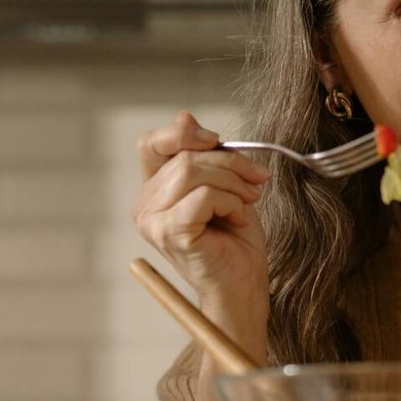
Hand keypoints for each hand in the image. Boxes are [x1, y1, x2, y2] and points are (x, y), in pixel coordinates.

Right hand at [132, 111, 271, 333]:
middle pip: (185, 156)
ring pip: (194, 171)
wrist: (244, 285)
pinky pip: (204, 196)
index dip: (185, 134)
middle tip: (256, 183)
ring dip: (234, 183)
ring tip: (247, 203)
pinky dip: (230, 202)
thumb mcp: (224, 186)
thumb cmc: (235, 240)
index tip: (219, 141)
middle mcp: (145, 205)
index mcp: (154, 191)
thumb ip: (204, 155)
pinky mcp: (169, 233)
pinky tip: (237, 219)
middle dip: (231, 163)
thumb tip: (184, 116)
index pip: (152, 143)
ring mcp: (152, 221)